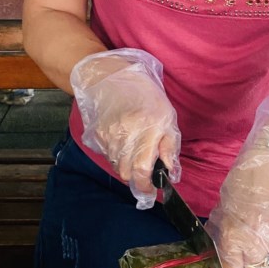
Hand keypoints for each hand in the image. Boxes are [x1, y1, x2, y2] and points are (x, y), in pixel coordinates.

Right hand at [70, 48, 180, 208]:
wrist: (114, 77)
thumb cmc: (147, 96)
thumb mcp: (168, 117)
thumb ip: (169, 146)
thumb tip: (171, 172)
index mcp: (147, 130)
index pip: (142, 171)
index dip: (146, 187)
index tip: (151, 190)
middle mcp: (126, 135)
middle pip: (127, 173)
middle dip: (137, 176)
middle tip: (145, 168)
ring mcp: (109, 136)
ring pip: (116, 166)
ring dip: (126, 165)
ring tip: (134, 149)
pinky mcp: (97, 134)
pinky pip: (107, 155)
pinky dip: (116, 154)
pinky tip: (122, 140)